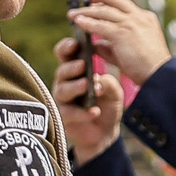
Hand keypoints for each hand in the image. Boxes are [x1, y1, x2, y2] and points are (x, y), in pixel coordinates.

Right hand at [52, 36, 123, 163]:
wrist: (105, 132)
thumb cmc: (106, 105)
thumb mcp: (113, 92)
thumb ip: (108, 83)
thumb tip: (98, 80)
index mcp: (75, 70)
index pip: (66, 53)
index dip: (67, 46)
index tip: (76, 43)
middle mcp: (65, 82)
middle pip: (62, 70)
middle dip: (72, 67)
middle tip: (83, 65)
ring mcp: (62, 100)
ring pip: (63, 90)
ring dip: (75, 87)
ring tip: (88, 85)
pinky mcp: (63, 117)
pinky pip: (69, 113)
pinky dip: (82, 112)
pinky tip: (95, 111)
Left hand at [68, 0, 170, 83]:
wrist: (161, 75)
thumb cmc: (148, 68)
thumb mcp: (131, 51)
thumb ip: (111, 46)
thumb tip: (95, 44)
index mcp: (145, 19)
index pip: (123, 5)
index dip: (106, 1)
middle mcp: (139, 17)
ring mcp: (131, 24)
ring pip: (104, 12)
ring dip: (86, 11)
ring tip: (72, 13)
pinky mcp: (123, 34)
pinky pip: (100, 25)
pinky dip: (88, 23)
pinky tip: (78, 21)